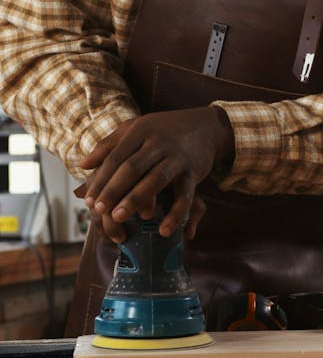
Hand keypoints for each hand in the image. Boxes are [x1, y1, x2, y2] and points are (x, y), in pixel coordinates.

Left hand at [76, 107, 233, 238]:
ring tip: (119, 218)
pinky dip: (175, 214)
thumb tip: (83, 165)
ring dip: (136, 200)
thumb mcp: (136, 128)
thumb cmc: (163, 130)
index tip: (89, 200)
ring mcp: (176, 157)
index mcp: (140, 131)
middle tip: (99, 211)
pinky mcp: (193, 172)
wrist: (205, 126)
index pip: (116, 156)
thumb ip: (109, 144)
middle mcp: (158, 143)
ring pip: (155, 180)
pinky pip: (184, 196)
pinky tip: (163, 231)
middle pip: (132, 168)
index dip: (101, 179)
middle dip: (114, 190)